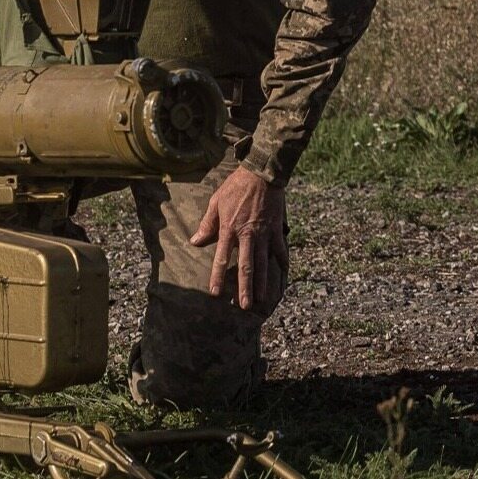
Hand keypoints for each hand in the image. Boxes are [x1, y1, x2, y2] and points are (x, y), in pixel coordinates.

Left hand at [188, 166, 286, 311]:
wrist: (262, 172)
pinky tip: (283, 274)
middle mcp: (247, 234)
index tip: (216, 293)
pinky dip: (282, 262)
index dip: (218, 276)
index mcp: (230, 229)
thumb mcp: (216, 202)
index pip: (222, 258)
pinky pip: (280, 249)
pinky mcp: (276, 228)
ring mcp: (264, 233)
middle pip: (246, 266)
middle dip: (245, 288)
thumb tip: (195, 242)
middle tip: (244, 306)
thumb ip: (207, 224)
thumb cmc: (236, 186)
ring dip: (262, 282)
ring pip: (263, 262)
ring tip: (261, 299)